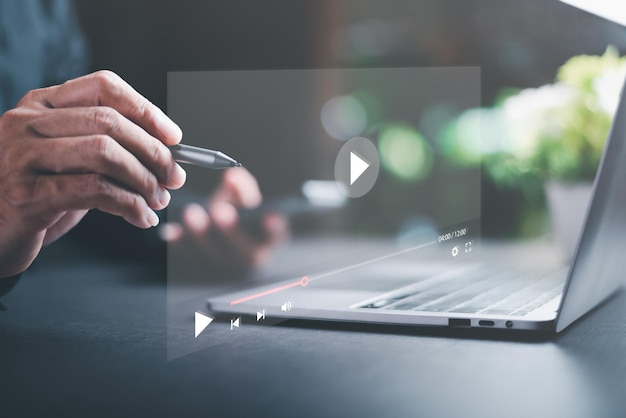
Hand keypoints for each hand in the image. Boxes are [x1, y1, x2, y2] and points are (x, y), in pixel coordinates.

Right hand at [0, 70, 186, 277]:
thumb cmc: (40, 193)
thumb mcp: (70, 159)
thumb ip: (108, 148)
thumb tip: (169, 153)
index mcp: (41, 104)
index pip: (103, 87)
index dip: (146, 110)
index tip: (174, 137)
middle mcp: (26, 122)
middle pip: (109, 122)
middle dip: (153, 152)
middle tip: (174, 178)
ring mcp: (21, 155)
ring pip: (104, 154)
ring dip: (144, 180)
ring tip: (158, 200)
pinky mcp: (25, 193)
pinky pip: (94, 190)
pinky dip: (129, 205)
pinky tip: (141, 217)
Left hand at [160, 167, 287, 273]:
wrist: (219, 242)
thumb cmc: (235, 219)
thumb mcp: (241, 201)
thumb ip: (240, 188)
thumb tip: (232, 178)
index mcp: (264, 239)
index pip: (272, 235)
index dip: (272, 228)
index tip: (269, 217)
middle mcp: (246, 258)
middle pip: (241, 250)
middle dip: (230, 230)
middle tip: (220, 210)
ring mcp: (223, 269)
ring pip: (213, 256)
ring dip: (201, 235)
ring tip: (192, 213)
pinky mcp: (200, 272)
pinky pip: (188, 260)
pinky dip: (179, 246)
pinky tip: (172, 231)